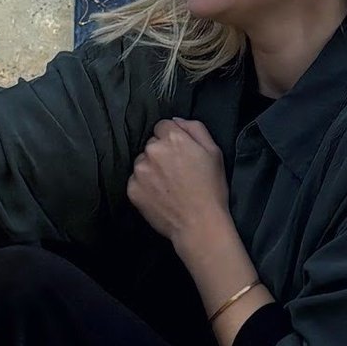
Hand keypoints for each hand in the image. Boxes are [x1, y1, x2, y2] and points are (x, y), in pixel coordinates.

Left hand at [126, 118, 230, 245]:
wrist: (199, 224)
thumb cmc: (211, 189)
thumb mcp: (214, 151)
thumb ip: (195, 128)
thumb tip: (176, 121)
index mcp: (172, 138)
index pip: (163, 126)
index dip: (172, 139)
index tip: (180, 153)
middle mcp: (152, 150)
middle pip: (151, 144)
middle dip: (161, 153)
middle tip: (176, 172)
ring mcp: (140, 170)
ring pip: (142, 162)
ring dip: (151, 169)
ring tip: (168, 186)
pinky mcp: (132, 189)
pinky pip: (136, 180)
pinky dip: (145, 186)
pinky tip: (160, 195)